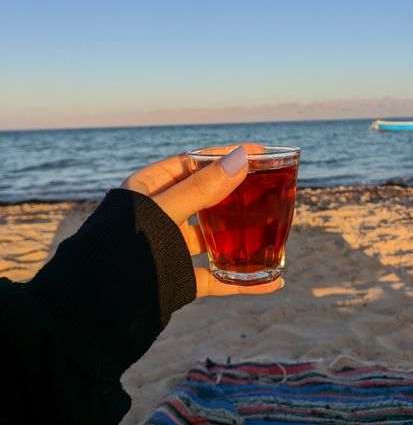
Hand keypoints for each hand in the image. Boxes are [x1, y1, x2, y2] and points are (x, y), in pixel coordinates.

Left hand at [121, 145, 283, 296]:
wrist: (90, 309)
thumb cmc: (118, 249)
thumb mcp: (162, 213)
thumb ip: (200, 189)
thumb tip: (240, 159)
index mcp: (148, 190)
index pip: (193, 164)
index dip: (224, 156)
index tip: (258, 153)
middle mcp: (159, 216)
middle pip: (205, 198)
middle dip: (236, 194)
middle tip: (270, 188)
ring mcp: (167, 248)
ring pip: (211, 238)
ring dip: (240, 236)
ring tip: (272, 230)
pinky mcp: (176, 280)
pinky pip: (215, 277)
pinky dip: (241, 280)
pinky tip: (270, 281)